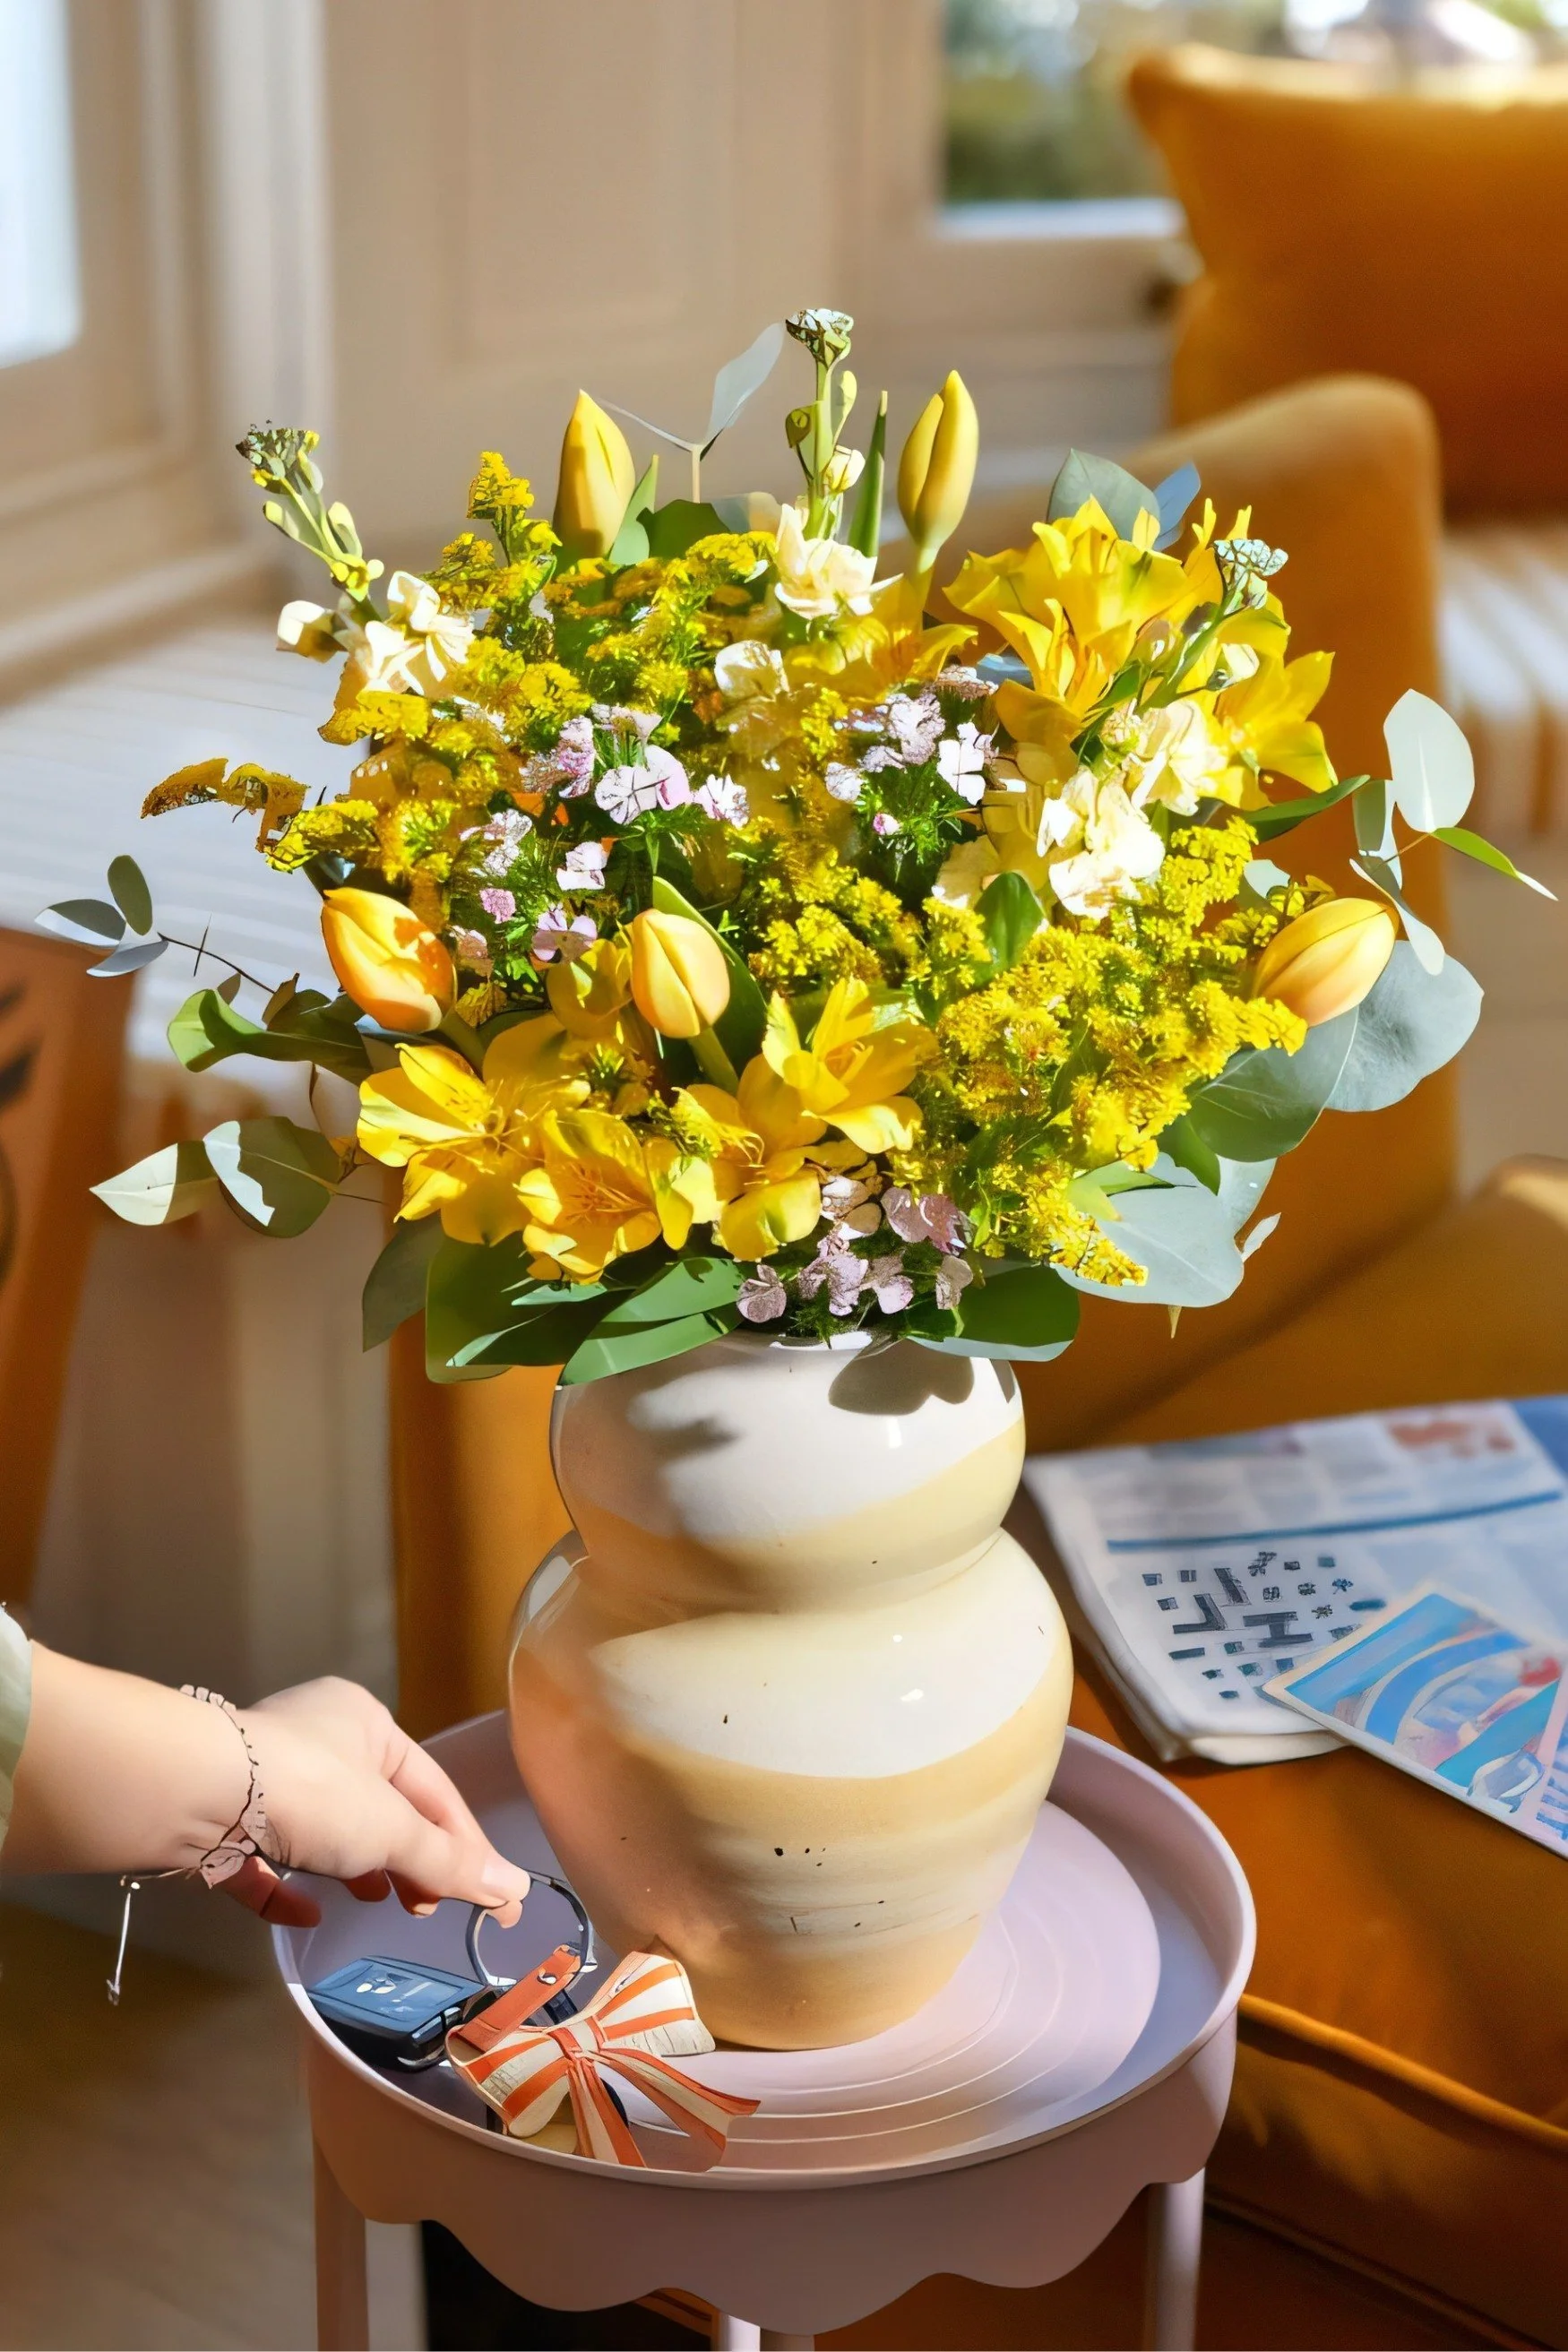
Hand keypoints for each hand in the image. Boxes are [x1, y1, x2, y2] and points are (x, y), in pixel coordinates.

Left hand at [221, 1677, 530, 1929]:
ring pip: (324, 1830)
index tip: (492, 1901)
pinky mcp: (224, 1821)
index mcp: (365, 1723)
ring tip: (380, 1902)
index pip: (431, 1789)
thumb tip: (513, 1890)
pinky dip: (289, 1888)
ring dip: (357, 1868)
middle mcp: (317, 1741)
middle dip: (410, 1859)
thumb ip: (448, 1863)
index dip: (465, 1848)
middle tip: (428, 1907)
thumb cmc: (309, 1793)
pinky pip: (265, 1859)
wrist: (193, 1792)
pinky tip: (306, 1915)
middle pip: (379, 1809)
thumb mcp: (391, 1830)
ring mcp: (265, 1780)